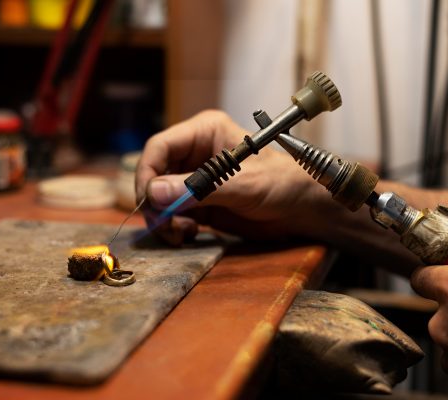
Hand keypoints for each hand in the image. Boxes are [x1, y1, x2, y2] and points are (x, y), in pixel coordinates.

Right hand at [135, 110, 328, 244]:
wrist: (301, 209)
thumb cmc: (281, 183)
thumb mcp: (242, 184)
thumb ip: (199, 187)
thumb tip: (155, 192)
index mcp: (204, 132)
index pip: (159, 147)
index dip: (147, 173)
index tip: (148, 200)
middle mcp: (194, 153)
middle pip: (154, 174)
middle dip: (153, 201)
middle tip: (161, 225)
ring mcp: (194, 178)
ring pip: (159, 197)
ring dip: (161, 218)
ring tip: (177, 233)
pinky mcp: (198, 202)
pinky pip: (172, 213)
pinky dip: (172, 226)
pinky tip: (187, 233)